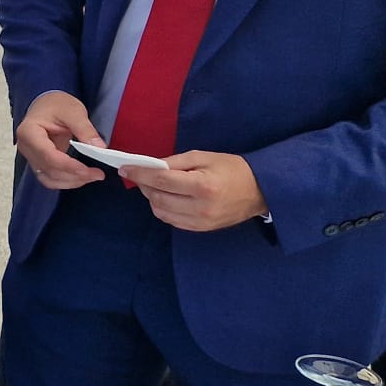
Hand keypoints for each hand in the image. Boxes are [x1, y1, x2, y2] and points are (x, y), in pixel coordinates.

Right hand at [14, 90, 106, 189]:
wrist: (46, 104)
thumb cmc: (55, 104)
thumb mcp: (73, 111)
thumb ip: (85, 129)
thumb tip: (98, 147)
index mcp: (29, 132)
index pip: (48, 156)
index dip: (69, 166)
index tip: (89, 170)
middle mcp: (26, 147)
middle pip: (49, 170)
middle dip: (74, 175)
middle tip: (97, 174)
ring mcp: (31, 156)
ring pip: (49, 178)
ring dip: (70, 181)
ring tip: (91, 176)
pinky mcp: (39, 162)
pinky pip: (50, 178)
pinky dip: (65, 181)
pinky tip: (80, 177)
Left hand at [122, 151, 267, 231]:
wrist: (260, 191)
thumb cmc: (232, 169)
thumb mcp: (203, 157)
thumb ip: (175, 162)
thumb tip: (149, 166)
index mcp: (202, 185)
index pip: (161, 180)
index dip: (139, 174)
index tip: (125, 168)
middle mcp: (200, 207)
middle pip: (157, 198)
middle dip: (144, 185)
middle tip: (140, 175)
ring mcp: (201, 222)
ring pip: (161, 212)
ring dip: (151, 198)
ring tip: (155, 185)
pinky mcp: (201, 229)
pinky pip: (172, 220)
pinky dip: (163, 208)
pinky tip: (166, 197)